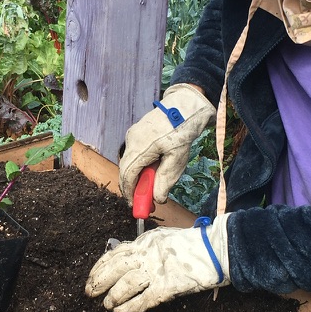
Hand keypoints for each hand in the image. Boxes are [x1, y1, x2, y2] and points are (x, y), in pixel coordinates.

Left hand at [86, 216, 229, 311]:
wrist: (217, 250)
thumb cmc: (191, 247)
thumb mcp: (162, 241)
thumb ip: (143, 250)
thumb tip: (123, 262)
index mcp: (145, 241)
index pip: (115, 253)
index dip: (99, 266)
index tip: (91, 277)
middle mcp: (148, 253)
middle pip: (115, 267)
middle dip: (99, 281)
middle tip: (89, 293)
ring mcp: (158, 269)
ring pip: (126, 284)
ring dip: (114, 296)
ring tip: (107, 305)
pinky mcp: (168, 286)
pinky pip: (143, 299)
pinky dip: (129, 307)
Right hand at [119, 83, 215, 203]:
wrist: (184, 105)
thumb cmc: (182, 130)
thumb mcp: (177, 159)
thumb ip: (165, 180)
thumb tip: (157, 199)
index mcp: (140, 147)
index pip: (127, 174)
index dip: (129, 192)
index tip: (135, 205)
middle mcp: (132, 140)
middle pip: (126, 169)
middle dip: (134, 187)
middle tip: (147, 201)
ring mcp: (132, 135)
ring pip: (130, 162)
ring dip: (138, 176)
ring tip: (153, 185)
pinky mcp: (136, 133)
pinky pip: (134, 154)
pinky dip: (140, 165)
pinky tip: (154, 168)